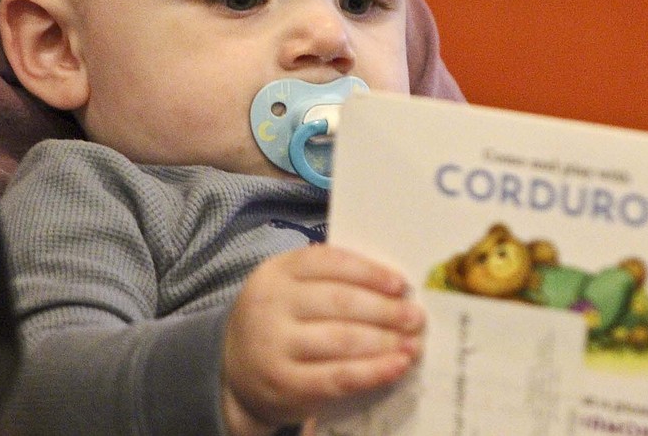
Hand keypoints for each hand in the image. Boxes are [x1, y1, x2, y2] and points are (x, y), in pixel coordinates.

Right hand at [220, 245, 424, 435]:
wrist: (232, 370)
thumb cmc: (278, 320)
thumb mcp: (288, 288)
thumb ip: (328, 280)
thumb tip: (391, 284)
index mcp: (276, 272)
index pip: (329, 263)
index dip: (369, 272)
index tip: (400, 285)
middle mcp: (271, 305)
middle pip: (340, 302)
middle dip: (385, 310)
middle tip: (415, 316)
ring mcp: (275, 346)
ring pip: (342, 340)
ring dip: (385, 341)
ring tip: (412, 342)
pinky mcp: (285, 384)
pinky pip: (338, 377)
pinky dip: (373, 371)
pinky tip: (396, 366)